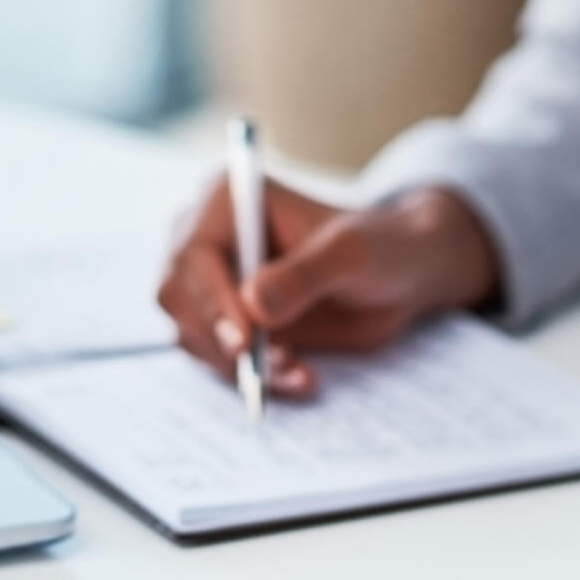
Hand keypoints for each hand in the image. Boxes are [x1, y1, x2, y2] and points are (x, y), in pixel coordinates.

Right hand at [156, 179, 498, 392]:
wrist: (401, 276)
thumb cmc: (381, 247)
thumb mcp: (352, 255)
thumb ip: (306, 275)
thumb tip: (254, 303)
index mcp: (227, 200)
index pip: (192, 255)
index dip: (210, 301)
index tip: (244, 342)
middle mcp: (208, 239)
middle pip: (178, 298)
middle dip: (220, 340)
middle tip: (271, 366)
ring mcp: (213, 283)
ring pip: (195, 335)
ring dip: (241, 365)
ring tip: (298, 372)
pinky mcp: (228, 322)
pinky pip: (219, 359)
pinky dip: (254, 377)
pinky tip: (299, 378)